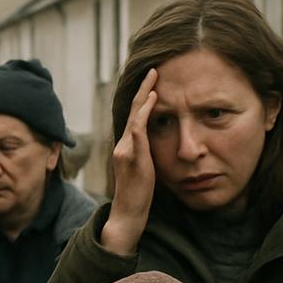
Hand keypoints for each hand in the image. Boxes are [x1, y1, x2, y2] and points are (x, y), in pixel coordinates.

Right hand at [101, 68, 159, 256]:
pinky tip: (153, 99)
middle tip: (154, 69)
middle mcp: (123, 144)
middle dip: (144, 88)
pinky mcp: (131, 157)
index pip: (136, 116)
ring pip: (135, 116)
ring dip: (145, 95)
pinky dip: (145, 112)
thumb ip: (148, 153)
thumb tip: (159, 144)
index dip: (144, 97)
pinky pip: (138, 130)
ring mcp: (125, 150)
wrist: (129, 213)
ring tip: (154, 78)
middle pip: (133, 110)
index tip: (154, 80)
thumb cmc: (140, 195)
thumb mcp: (147, 169)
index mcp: (128, 146)